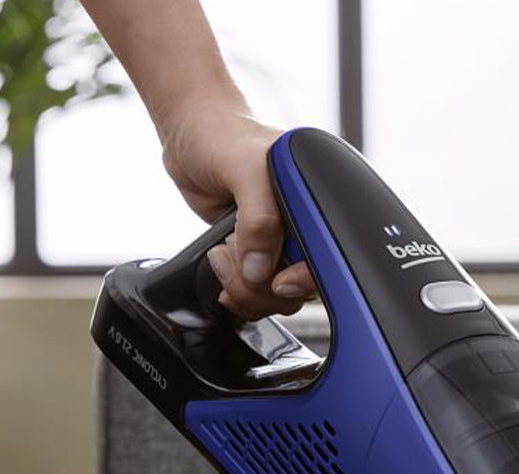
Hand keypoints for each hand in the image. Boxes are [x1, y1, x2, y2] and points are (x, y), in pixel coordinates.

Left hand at [158, 104, 316, 319]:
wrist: (189, 134)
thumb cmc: (221, 135)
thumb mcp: (244, 168)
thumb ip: (258, 218)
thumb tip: (261, 269)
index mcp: (319, 198)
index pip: (329, 256)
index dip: (305, 276)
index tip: (277, 279)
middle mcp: (305, 223)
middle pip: (304, 285)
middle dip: (265, 284)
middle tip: (235, 255)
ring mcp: (282, 241)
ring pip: (280, 294)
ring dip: (246, 286)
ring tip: (224, 251)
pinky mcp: (258, 252)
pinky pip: (259, 291)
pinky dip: (237, 289)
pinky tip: (222, 263)